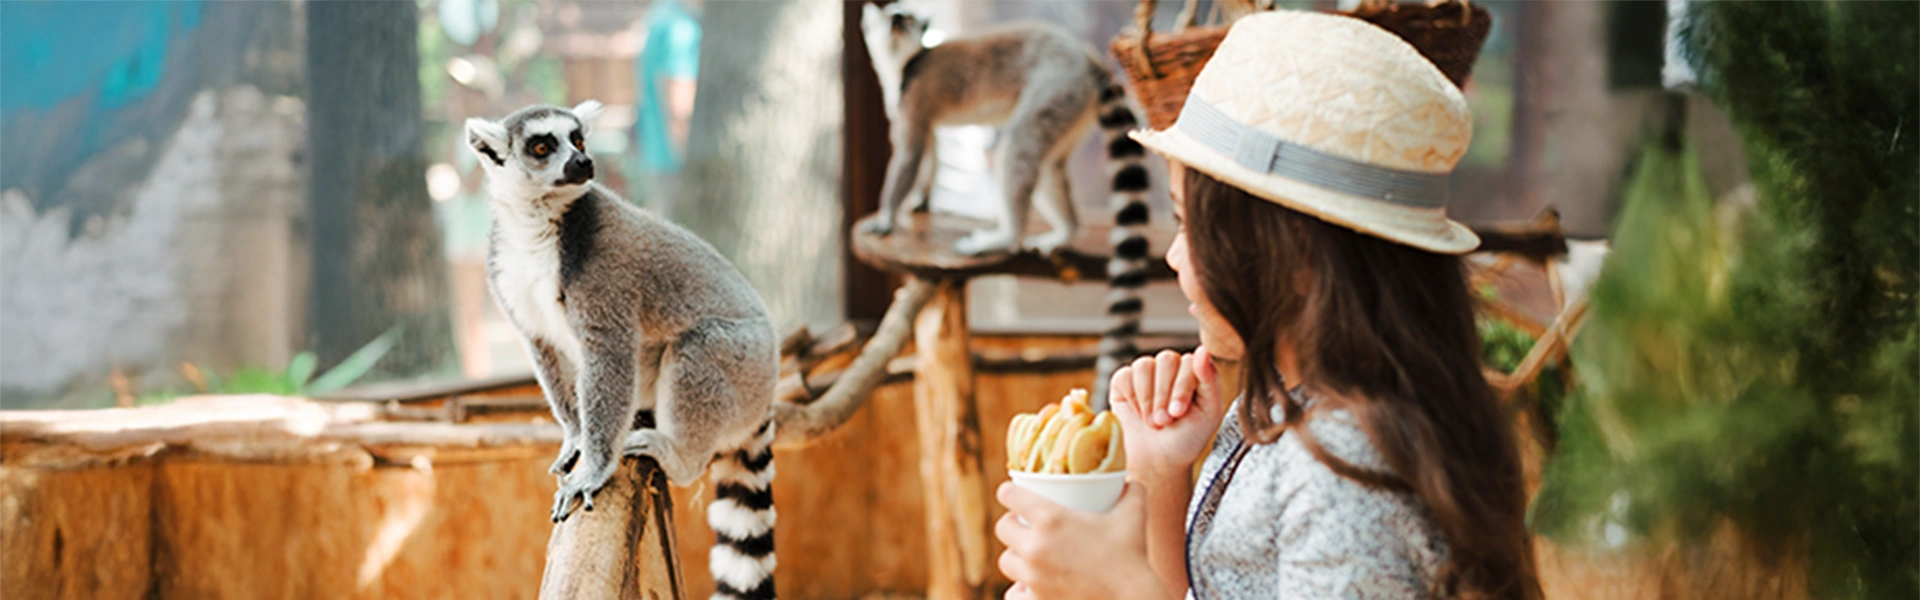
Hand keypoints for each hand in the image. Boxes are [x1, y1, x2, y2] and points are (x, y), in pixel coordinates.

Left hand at [995, 482, 1168, 599]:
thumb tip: (1130, 480)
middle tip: (1026, 525)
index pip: (1008, 495)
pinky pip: (1013, 594)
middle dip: (1013, 524)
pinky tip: (1028, 587)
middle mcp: (1034, 546)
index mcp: (1050, 518)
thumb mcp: (1133, 515)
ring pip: (1006, 561)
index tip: (1014, 494)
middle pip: (1003, 527)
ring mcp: (1032, 576)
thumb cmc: (1132, 557)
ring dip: (1016, 556)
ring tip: (1029, 556)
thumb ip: (1132, 491)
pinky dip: (1020, 591)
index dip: (1009, 492)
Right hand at [1108, 346, 1228, 480]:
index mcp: (1194, 371)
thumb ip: (1210, 379)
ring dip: (1148, 399)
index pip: (1189, 361)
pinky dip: (1132, 398)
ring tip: (1154, 421)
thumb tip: (1203, 350)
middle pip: (1166, 359)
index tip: (1178, 413)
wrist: (1158, 461)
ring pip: (1144, 365)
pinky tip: (1138, 413)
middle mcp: (1171, 367)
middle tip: (1165, 420)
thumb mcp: (1209, 412)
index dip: (1182, 387)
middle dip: (1164, 395)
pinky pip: (1124, 375)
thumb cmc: (1187, 437)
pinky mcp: (1124, 381)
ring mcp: (1147, 372)